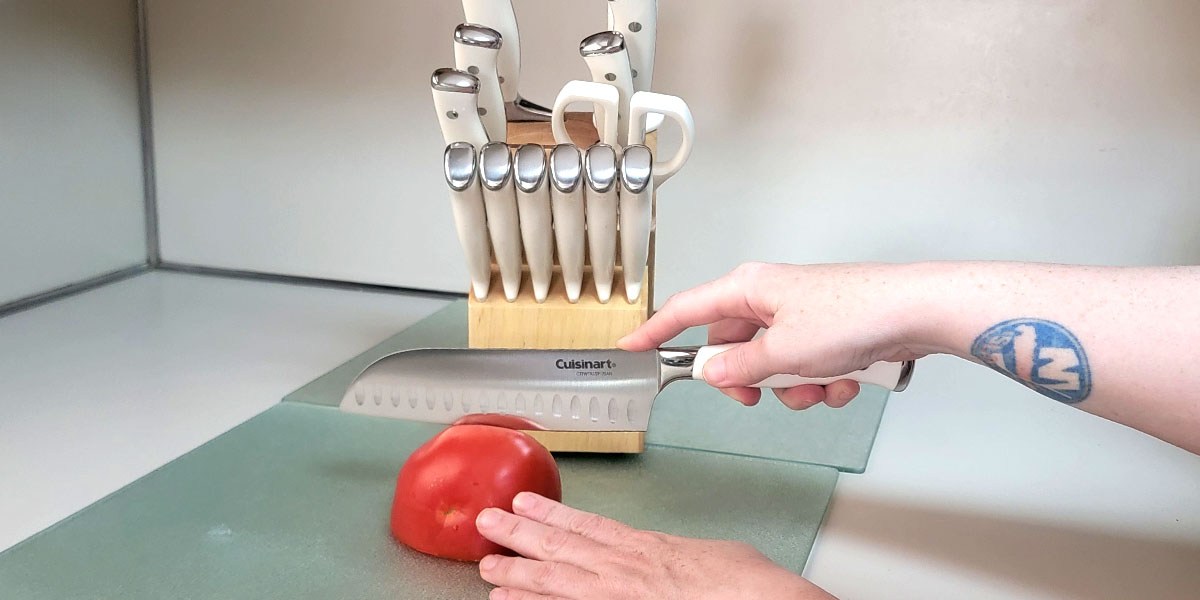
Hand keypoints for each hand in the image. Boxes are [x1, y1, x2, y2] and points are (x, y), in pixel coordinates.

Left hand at [475, 492, 834, 599]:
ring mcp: (614, 594)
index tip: (526, 503)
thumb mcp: (714, 554)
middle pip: (560, 546)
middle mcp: (623, 568)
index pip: (588, 525)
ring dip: (515, 569)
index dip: (552, 513)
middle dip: (519, 533)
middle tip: (487, 521)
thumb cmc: (744, 586)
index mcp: (647, 548)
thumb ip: (684, 556)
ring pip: (552, 577)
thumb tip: (684, 560)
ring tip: (485, 563)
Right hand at [619, 262, 930, 408]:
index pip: (685, 309)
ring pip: (772, 365)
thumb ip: (739, 368)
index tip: (632, 347)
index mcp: (747, 289)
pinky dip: (821, 381)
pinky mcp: (828, 331)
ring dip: (793, 387)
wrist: (915, 312)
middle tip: (756, 397)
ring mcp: (800, 314)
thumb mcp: (781, 353)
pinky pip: (805, 366)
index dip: (655, 331)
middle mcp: (770, 297)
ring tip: (820, 385)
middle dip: (749, 380)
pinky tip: (845, 381)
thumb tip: (715, 373)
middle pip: (732, 347)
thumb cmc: (851, 316)